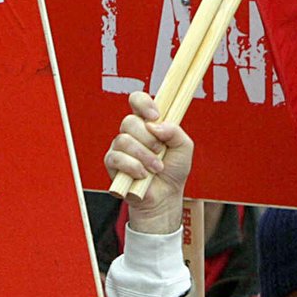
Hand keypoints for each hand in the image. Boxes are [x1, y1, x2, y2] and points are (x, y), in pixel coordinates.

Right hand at [104, 91, 192, 233]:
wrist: (165, 197)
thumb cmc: (173, 170)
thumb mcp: (184, 147)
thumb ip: (175, 131)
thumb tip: (155, 125)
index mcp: (148, 123)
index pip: (137, 100)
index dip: (143, 103)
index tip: (155, 116)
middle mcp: (132, 132)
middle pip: (129, 121)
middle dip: (148, 138)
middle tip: (160, 151)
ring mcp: (120, 147)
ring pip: (124, 140)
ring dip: (144, 156)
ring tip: (156, 168)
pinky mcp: (112, 163)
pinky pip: (116, 158)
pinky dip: (133, 167)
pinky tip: (143, 175)